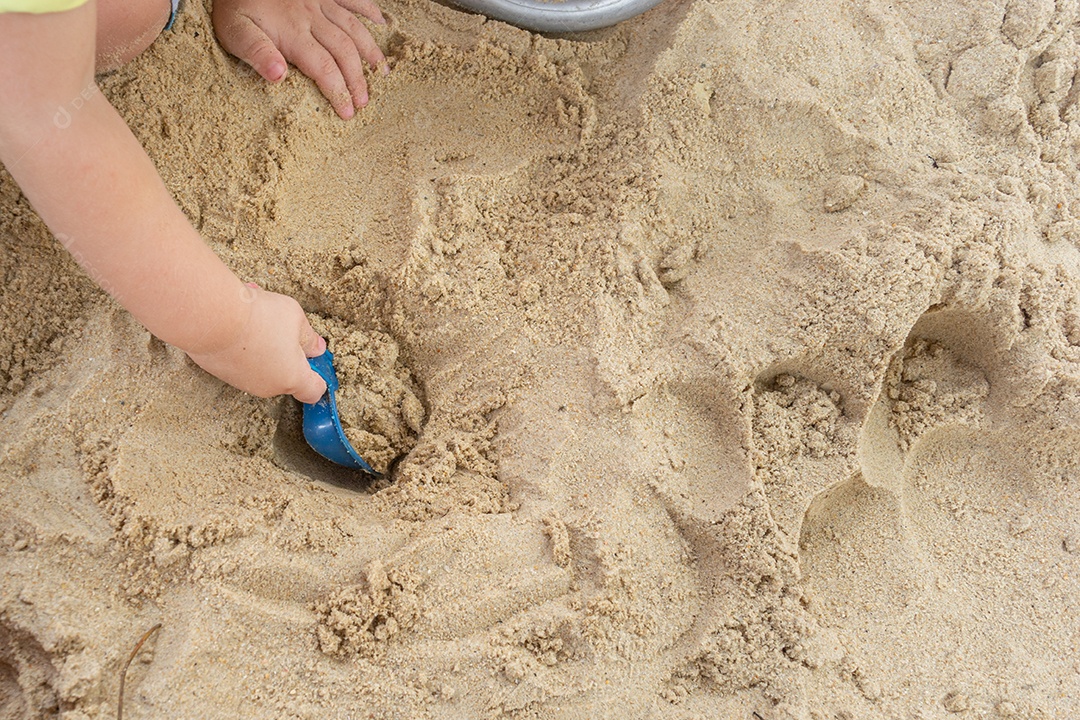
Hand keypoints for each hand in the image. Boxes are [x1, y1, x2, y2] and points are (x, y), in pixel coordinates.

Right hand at [187, 285, 327, 403]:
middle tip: (282, 327)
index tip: (316, 360)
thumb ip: (309, 337)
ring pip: (262, 365)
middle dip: (288, 353)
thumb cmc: (259, 317)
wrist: (211, 317)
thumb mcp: (295, 318)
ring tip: (257, 315)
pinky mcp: (221, 373)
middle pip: (286, 376)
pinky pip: (240, 360)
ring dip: (264, 345)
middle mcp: (267, 387)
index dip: (319, 376)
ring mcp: (242, 382)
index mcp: (292, 378)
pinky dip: (242, 345)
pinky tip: (237, 321)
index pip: (314, 392)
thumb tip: (317, 349)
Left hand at [212, 0, 387, 118]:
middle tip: (364, 102)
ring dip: (370, 52)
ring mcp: (320, 1)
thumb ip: (257, 53)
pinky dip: (369, 10)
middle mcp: (312, 16)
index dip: (338, 92)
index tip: (347, 112)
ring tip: (381, 73)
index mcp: (293, 32)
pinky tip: (380, 23)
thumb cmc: (234, 5)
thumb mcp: (235, 32)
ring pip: (354, 28)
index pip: (324, 68)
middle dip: (357, 80)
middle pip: (344, 52)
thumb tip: (278, 77)